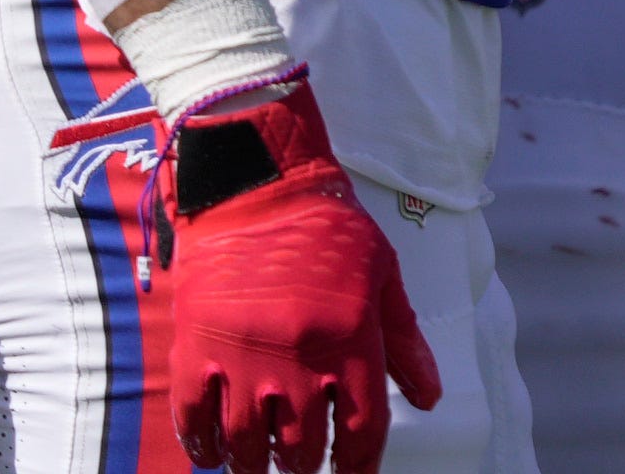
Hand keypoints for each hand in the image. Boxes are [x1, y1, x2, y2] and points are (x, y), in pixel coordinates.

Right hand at [161, 70, 442, 473]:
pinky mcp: (198, 344)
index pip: (361, 434)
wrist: (258, 180)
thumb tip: (430, 399)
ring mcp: (243, 355)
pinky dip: (201, 444)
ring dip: (253, 464)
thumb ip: (405, 343)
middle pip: (301, 448)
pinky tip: (210, 452)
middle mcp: (299, 358)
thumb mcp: (383, 276)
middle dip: (302, 465)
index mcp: (351, 342)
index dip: (357, 468)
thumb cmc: (329, 226)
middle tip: (299, 463)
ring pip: (247, 444)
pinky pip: (195, 416)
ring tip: (257, 463)